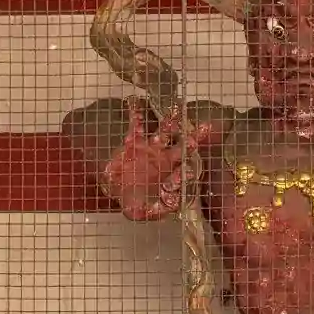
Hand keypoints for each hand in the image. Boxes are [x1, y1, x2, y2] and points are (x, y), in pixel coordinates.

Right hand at [101, 100, 224, 218]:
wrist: (115, 190)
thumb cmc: (134, 202)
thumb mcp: (142, 212)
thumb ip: (156, 210)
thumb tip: (169, 206)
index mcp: (172, 176)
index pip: (183, 173)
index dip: (185, 173)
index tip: (183, 173)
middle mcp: (166, 159)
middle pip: (182, 148)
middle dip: (189, 141)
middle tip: (198, 133)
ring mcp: (152, 148)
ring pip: (164, 132)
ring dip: (170, 122)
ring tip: (175, 109)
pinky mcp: (135, 141)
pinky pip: (135, 125)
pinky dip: (135, 113)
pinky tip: (134, 101)